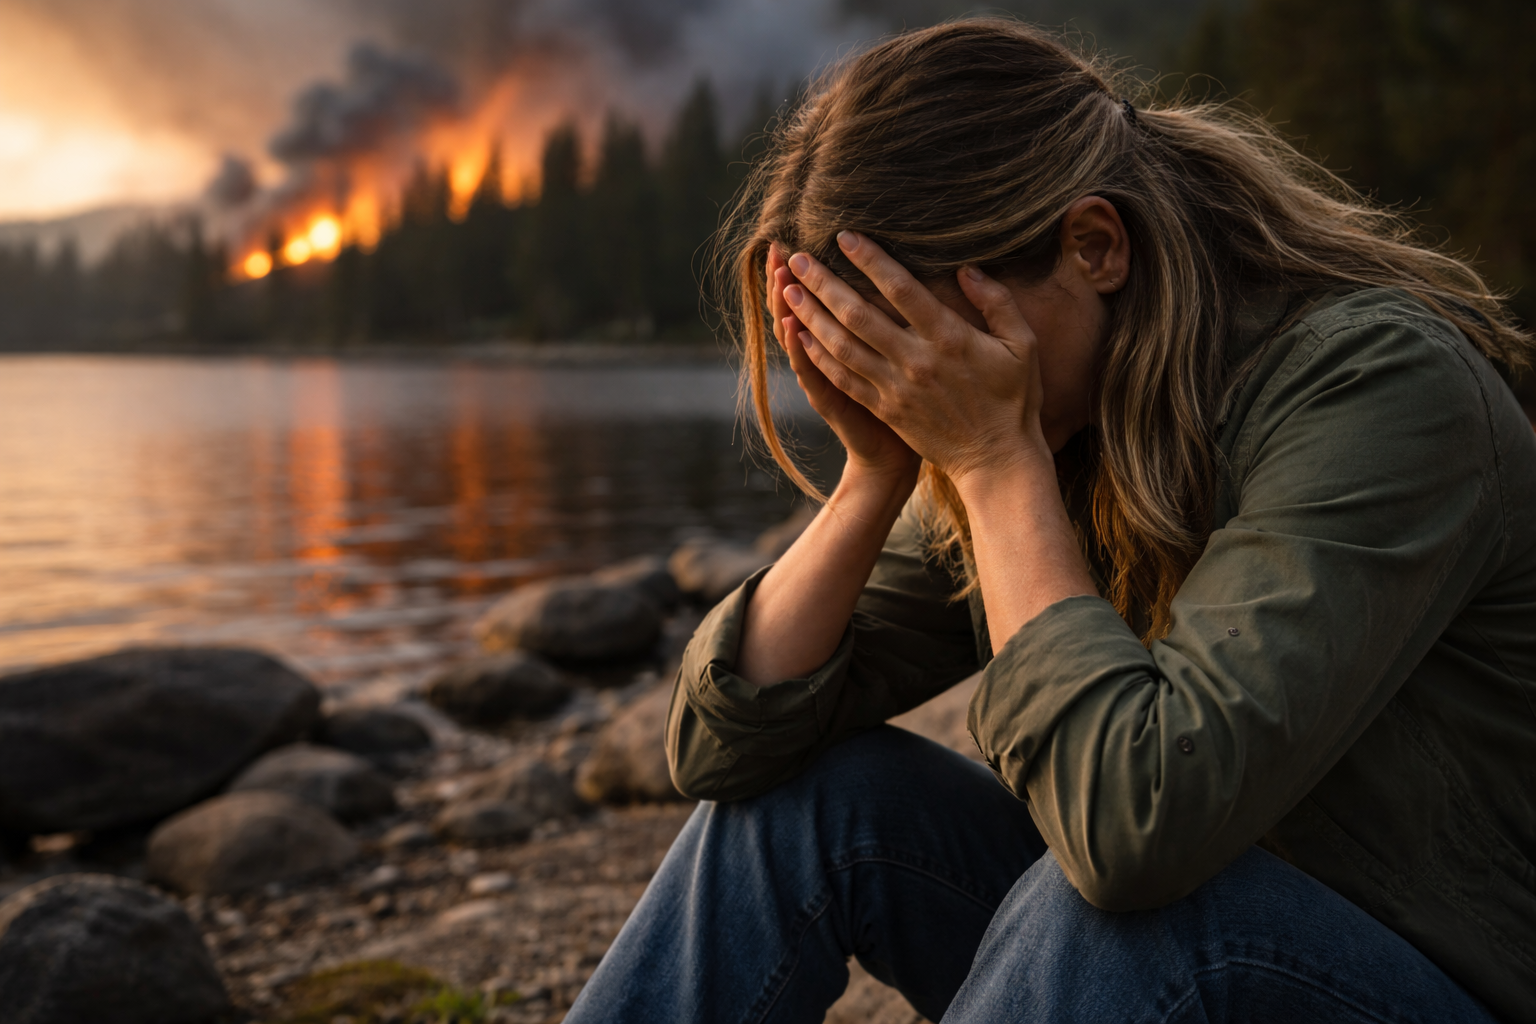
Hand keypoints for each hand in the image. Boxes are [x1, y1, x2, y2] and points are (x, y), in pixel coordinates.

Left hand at [782, 232, 1049, 484]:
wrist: (996, 460)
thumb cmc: (1014, 400)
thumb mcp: (1023, 345)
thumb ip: (997, 302)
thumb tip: (967, 269)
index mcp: (950, 339)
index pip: (902, 290)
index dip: (870, 260)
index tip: (845, 236)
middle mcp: (916, 361)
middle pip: (859, 315)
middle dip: (824, 283)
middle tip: (798, 257)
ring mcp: (896, 388)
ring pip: (843, 346)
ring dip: (811, 316)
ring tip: (788, 290)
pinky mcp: (885, 409)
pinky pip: (844, 379)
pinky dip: (819, 356)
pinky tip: (800, 336)